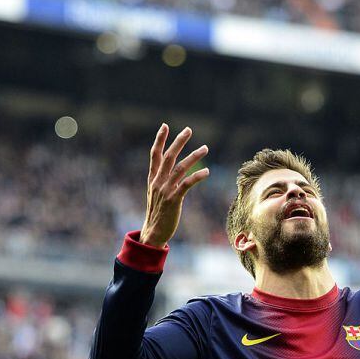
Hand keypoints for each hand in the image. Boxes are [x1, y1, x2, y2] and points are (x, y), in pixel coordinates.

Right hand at [140, 124, 209, 247]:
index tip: (165, 126)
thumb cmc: (157, 214)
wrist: (153, 233)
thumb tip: (171, 169)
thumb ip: (162, 180)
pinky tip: (207, 172)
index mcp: (153, 179)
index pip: (155, 155)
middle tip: (189, 130)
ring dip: (193, 157)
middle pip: (168, 157)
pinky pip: (186, 184)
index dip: (160, 140)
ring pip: (180, 168)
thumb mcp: (155, 194)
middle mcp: (158, 182)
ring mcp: (165, 190)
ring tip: (205, 148)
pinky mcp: (173, 200)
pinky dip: (197, 177)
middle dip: (178, 142)